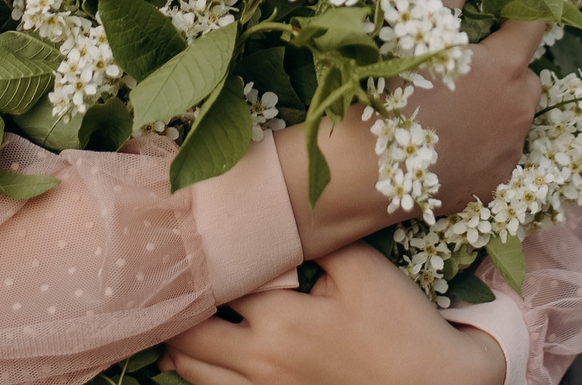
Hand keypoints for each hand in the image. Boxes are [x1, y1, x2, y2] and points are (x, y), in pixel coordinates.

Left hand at [163, 244, 507, 384]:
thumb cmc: (401, 327)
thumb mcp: (363, 269)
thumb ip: (312, 240)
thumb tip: (274, 212)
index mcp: (279, 321)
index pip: (213, 285)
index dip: (199, 259)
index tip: (188, 235)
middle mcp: (261, 363)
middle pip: (186, 336)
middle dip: (180, 306)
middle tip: (181, 277)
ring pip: (192, 372)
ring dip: (182, 343)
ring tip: (188, 314)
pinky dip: (204, 373)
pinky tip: (211, 354)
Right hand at [407, 0, 546, 213]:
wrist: (373, 170)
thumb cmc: (396, 92)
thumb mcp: (422, 32)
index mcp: (506, 66)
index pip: (535, 23)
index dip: (521, 11)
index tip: (503, 10)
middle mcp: (520, 106)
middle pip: (525, 73)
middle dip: (504, 66)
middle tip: (463, 69)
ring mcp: (512, 146)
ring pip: (516, 113)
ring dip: (495, 105)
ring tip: (452, 108)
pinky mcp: (499, 178)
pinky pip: (502, 150)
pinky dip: (484, 141)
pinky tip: (450, 141)